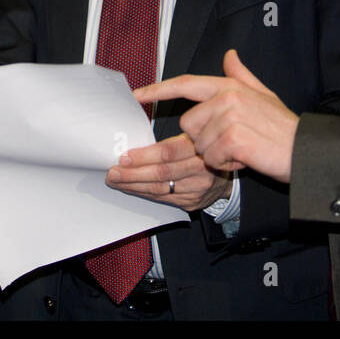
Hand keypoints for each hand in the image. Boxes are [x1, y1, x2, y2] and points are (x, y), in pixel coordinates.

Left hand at [106, 132, 232, 211]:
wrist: (226, 174)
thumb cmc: (203, 150)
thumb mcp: (192, 135)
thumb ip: (169, 140)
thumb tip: (134, 141)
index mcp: (198, 147)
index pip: (167, 153)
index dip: (143, 156)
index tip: (124, 157)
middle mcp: (200, 170)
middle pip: (161, 174)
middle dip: (132, 173)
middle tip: (113, 172)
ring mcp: (197, 189)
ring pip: (160, 189)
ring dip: (133, 186)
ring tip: (116, 181)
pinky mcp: (192, 202)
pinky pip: (163, 199)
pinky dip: (144, 194)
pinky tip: (131, 189)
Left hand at [134, 49, 298, 183]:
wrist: (305, 150)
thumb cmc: (284, 127)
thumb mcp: (263, 94)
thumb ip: (241, 76)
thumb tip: (229, 56)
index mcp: (230, 85)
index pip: (185, 83)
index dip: (158, 89)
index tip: (138, 95)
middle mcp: (227, 97)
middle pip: (188, 123)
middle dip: (203, 139)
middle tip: (231, 142)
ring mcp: (229, 117)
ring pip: (199, 143)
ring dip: (216, 154)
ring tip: (241, 150)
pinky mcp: (233, 139)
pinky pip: (211, 158)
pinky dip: (225, 164)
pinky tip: (244, 159)